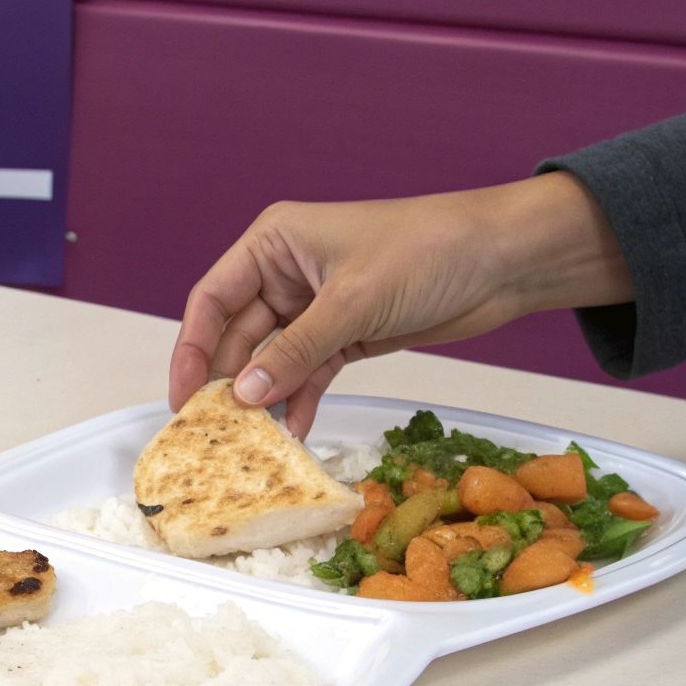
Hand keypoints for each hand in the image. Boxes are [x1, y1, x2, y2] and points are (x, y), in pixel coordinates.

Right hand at [170, 172, 632, 437]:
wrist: (503, 259)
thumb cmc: (429, 249)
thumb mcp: (353, 301)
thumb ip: (296, 351)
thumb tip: (246, 395)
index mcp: (275, 244)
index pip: (213, 299)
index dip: (192, 349)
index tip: (182, 397)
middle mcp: (287, 274)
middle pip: (239, 336)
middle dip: (229, 383)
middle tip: (214, 432)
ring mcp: (317, 307)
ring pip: (273, 360)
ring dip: (265, 398)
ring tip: (250, 442)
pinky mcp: (348, 335)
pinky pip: (309, 373)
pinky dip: (300, 401)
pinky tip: (292, 432)